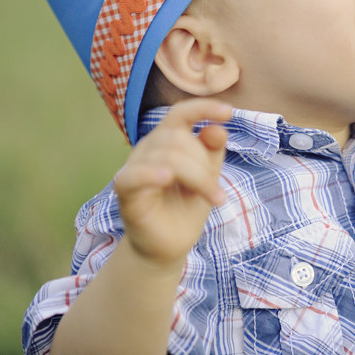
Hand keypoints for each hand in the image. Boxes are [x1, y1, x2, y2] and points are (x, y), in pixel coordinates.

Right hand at [112, 99, 230, 267]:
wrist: (169, 246)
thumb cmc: (186, 207)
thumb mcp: (208, 176)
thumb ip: (212, 151)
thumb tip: (217, 128)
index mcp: (167, 140)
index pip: (181, 112)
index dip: (203, 108)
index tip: (229, 112)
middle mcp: (148, 148)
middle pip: (179, 139)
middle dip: (204, 166)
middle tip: (217, 193)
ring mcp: (135, 168)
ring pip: (168, 156)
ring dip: (198, 178)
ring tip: (214, 199)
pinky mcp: (126, 192)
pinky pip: (134, 175)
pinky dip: (151, 173)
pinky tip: (167, 179)